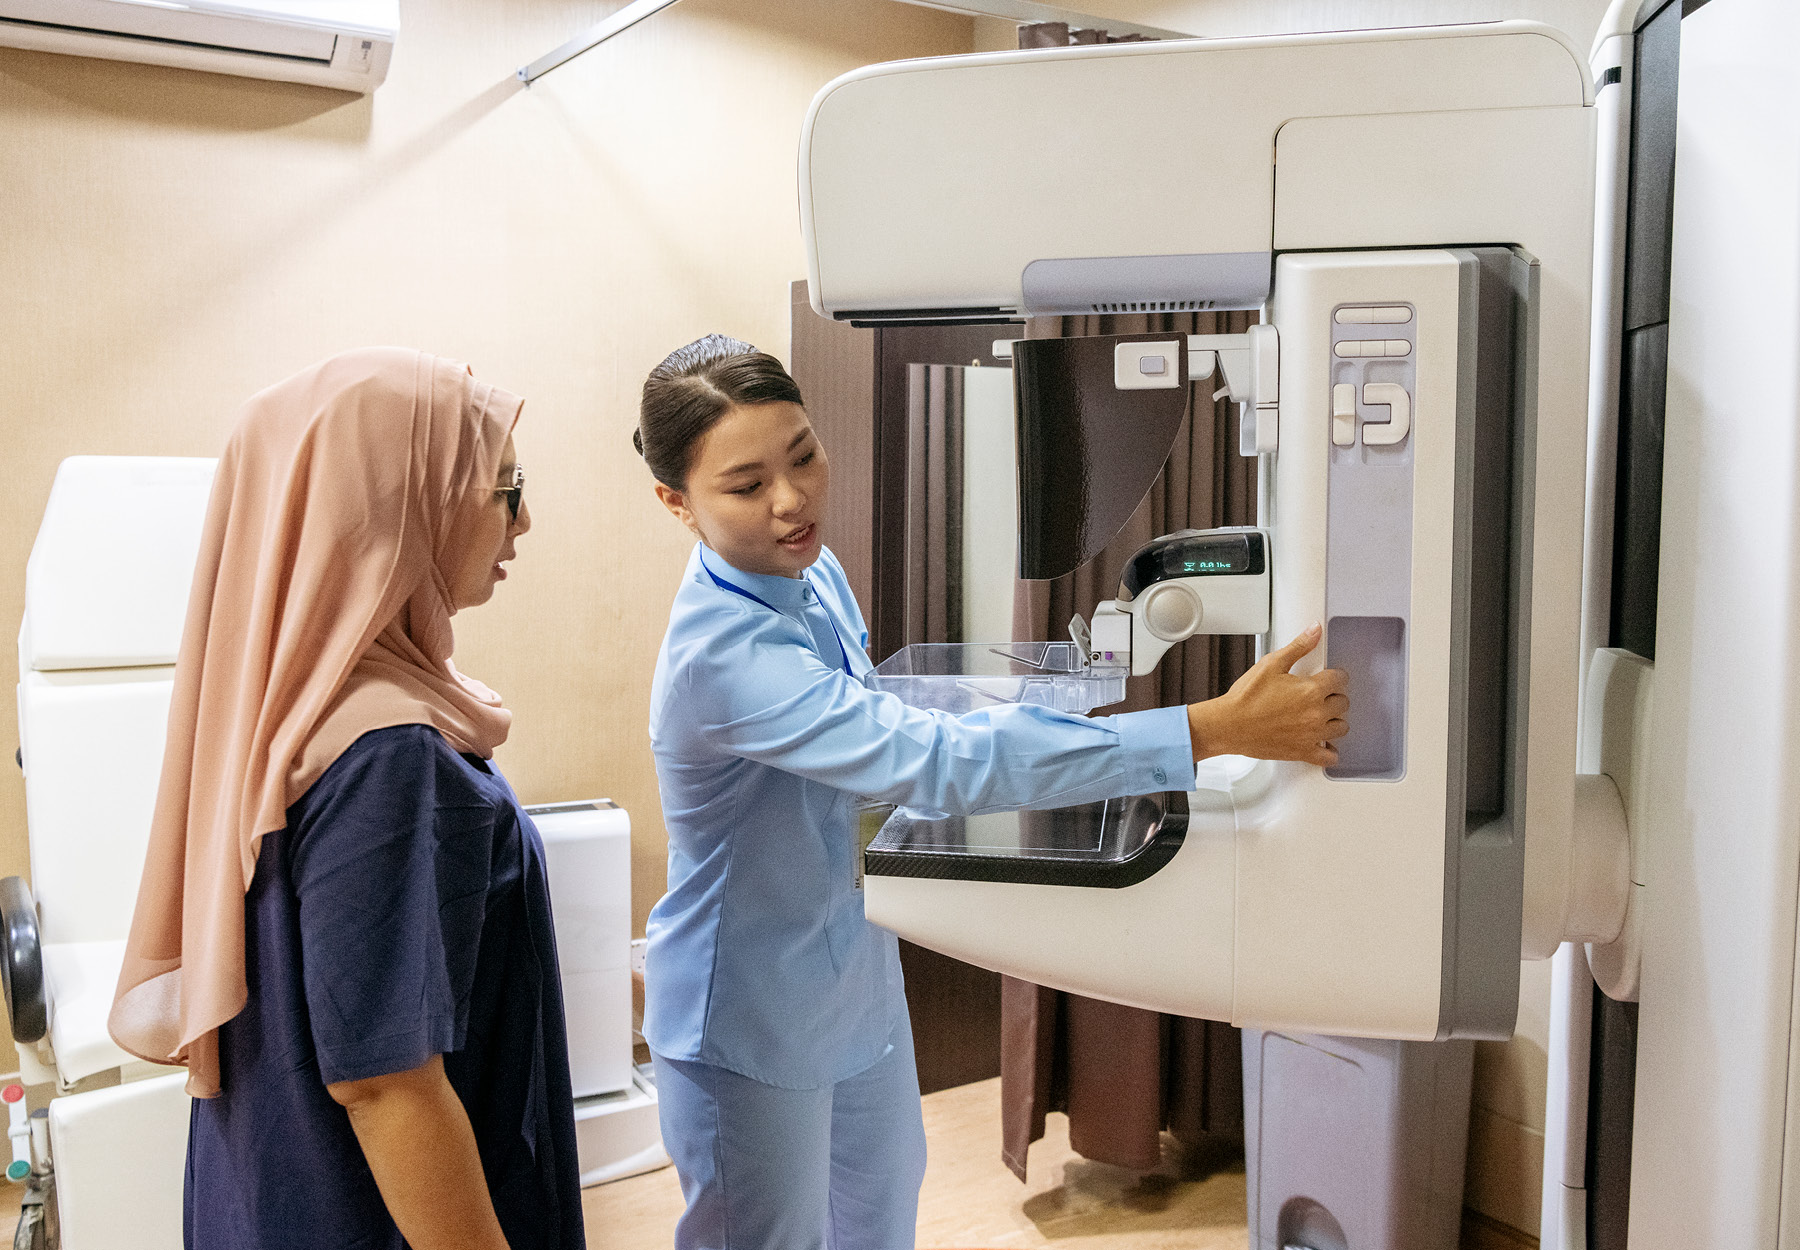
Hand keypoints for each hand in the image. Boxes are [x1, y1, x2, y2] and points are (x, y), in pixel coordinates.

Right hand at [1186, 624, 1347, 766]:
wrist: (1228, 725)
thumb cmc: (1245, 698)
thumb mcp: (1271, 664)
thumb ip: (1298, 647)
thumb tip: (1314, 631)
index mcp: (1311, 690)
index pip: (1340, 679)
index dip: (1335, 676)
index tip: (1330, 678)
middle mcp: (1316, 713)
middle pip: (1343, 703)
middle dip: (1334, 697)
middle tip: (1320, 696)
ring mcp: (1311, 735)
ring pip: (1341, 728)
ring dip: (1334, 721)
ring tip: (1321, 716)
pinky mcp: (1303, 752)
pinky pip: (1329, 757)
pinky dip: (1329, 752)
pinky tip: (1323, 744)